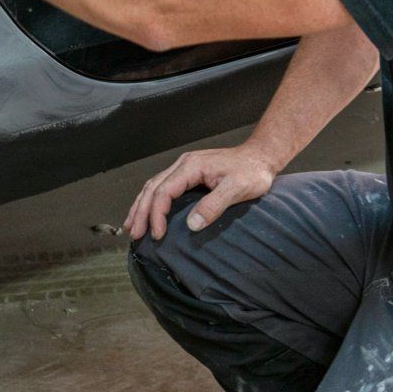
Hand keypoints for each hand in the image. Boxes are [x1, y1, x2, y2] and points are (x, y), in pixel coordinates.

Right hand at [124, 144, 278, 240]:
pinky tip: (147, 212)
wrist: (260, 156)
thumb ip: (214, 205)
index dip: (157, 214)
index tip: (158, 235)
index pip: (164, 191)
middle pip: (152, 188)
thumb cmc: (252, 171)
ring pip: (153, 186)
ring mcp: (184, 168)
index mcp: (191, 166)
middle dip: (141, 212)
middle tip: (134, 234)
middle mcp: (183, 164)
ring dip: (141, 206)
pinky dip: (151, 201)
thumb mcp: (237, 189)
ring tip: (132, 226)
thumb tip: (192, 224)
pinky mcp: (188, 173)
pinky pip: (162, 187)